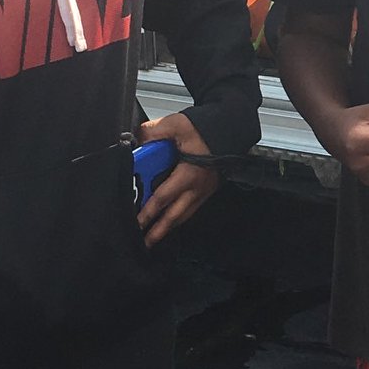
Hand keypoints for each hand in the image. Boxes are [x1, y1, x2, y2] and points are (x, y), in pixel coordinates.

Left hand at [137, 110, 219, 247]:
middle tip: (146, 244)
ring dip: (170, 226)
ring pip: (184, 214)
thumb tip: (136, 139)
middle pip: (174, 216)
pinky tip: (173, 216)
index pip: (162, 198)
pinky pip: (192, 207)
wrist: (232, 128)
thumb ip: (153, 132)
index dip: (147, 213)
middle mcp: (197, 187)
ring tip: (158, 235)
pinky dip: (180, 216)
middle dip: (159, 231)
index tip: (137, 223)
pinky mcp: (209, 188)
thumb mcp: (177, 125)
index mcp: (188, 175)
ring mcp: (204, 190)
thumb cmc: (209, 129)